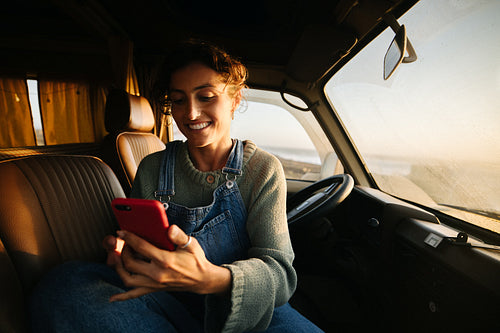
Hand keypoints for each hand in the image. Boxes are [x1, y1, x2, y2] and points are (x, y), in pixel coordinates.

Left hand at [105, 225, 231, 301]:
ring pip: (127, 279)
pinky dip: (122, 297)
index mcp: (165, 260)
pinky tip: (113, 297)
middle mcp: (157, 274)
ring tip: (117, 257)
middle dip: (123, 250)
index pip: (141, 247)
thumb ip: (179, 236)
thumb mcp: (191, 244)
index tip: (122, 232)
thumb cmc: (195, 260)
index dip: (129, 238)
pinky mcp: (154, 289)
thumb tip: (169, 228)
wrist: (201, 279)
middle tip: (123, 242)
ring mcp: (154, 284)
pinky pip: (134, 294)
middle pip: (130, 263)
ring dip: (119, 268)